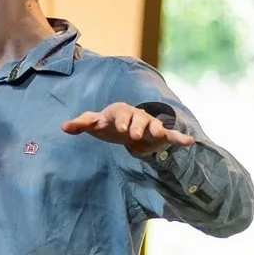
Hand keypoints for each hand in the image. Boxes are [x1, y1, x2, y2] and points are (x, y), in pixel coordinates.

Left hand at [61, 101, 193, 156]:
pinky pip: (170, 135)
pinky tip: (189, 142)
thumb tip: (63, 127)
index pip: (118, 113)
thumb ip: (81, 124)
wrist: (127, 127)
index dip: (117, 120)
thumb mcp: (95, 124)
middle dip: (135, 125)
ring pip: (153, 124)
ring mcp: (149, 124)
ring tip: (158, 135)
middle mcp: (136, 116)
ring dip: (155, 129)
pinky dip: (179, 138)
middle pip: (137, 118)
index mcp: (119, 112)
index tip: (115, 128)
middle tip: (132, 135)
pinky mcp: (159, 135)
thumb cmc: (109, 124)